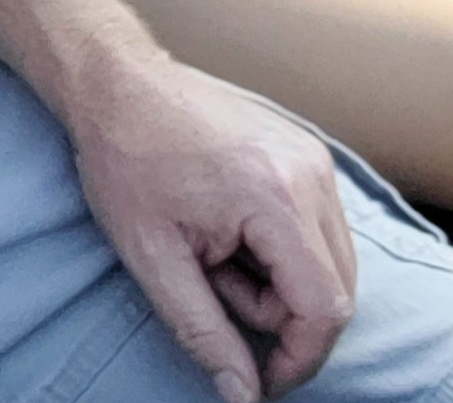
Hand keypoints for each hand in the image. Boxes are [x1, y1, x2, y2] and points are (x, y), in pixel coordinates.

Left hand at [67, 56, 358, 401]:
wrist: (117, 82)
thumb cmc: (125, 160)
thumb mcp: (152, 257)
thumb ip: (203, 331)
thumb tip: (243, 395)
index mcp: (276, 199)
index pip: (324, 308)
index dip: (297, 358)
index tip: (259, 379)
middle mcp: (312, 175)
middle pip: (335, 290)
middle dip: (281, 315)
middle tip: (213, 286)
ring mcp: (316, 159)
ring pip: (331, 263)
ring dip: (280, 282)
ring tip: (214, 250)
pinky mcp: (309, 154)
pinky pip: (319, 230)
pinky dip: (283, 250)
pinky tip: (229, 228)